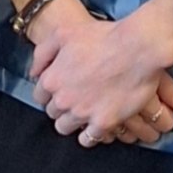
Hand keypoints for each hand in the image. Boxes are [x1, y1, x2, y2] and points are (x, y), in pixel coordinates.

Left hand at [29, 0, 172, 146]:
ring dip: (72, 122)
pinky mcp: (104, 122)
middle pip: (52, 112)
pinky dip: (90, 135)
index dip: (50, 93)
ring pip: (65, 128)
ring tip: (84, 115)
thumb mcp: (64, 34)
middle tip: (75, 100)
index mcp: (52, 79)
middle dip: (61, 107)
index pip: (40, 96)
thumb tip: (34, 72)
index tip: (60, 91)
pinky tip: (96, 127)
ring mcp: (82, 113)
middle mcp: (63, 99)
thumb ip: (43, 53)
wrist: (138, 48)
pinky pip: (88, 139)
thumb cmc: (103, 36)